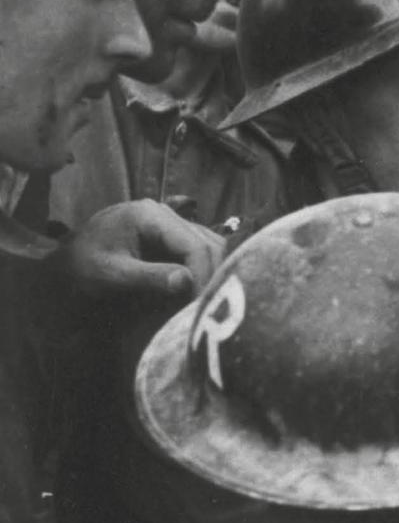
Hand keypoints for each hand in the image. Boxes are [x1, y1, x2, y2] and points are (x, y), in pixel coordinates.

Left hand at [60, 199, 221, 298]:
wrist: (64, 266)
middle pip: (209, 244)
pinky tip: (191, 292)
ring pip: (211, 248)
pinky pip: (199, 252)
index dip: (203, 276)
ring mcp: (170, 223)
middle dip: (209, 277)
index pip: (194, 245)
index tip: (199, 308)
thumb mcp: (111, 275)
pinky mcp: (171, 236)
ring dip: (209, 275)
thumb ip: (148, 277)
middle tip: (201, 308)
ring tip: (196, 301)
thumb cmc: (81, 270)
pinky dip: (202, 272)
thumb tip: (187, 282)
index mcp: (148, 215)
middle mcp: (164, 213)